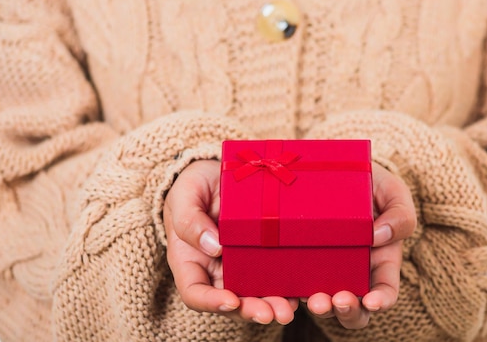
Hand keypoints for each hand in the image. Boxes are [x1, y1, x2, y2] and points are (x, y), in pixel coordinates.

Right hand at [163, 159, 297, 324]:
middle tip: (270, 314)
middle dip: (250, 310)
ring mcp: (240, 265)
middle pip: (230, 301)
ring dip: (271, 304)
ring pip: (254, 293)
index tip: (231, 300)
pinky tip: (300, 290)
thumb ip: (190, 220)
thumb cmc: (195, 185)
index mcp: (190, 261)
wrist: (218, 173)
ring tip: (288, 309)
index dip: (211, 302)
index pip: (195, 292)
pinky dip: (286, 286)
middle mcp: (215, 270)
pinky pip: (273, 275)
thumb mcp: (186, 194)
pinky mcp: (263, 255)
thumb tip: (213, 247)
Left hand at [305, 162, 415, 328]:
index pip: (385, 290)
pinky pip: (292, 285)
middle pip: (354, 307)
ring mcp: (323, 269)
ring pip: (324, 302)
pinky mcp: (297, 262)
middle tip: (338, 300)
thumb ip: (400, 215)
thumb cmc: (371, 182)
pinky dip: (289, 296)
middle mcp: (352, 272)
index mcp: (380, 260)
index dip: (381, 300)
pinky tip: (284, 295)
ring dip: (321, 306)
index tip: (372, 301)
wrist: (335, 168)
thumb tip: (380, 236)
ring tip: (315, 300)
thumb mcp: (393, 192)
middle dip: (348, 311)